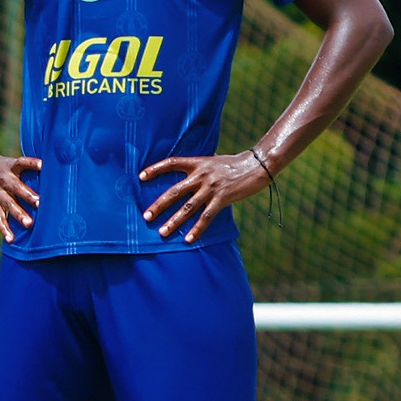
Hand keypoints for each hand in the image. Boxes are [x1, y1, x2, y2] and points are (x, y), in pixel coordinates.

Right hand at [0, 151, 42, 242]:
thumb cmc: (2, 165)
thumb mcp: (13, 162)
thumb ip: (29, 169)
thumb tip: (53, 174)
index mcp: (10, 167)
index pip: (21, 162)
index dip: (31, 163)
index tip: (42, 165)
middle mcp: (3, 179)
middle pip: (15, 187)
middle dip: (27, 195)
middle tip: (39, 203)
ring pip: (7, 203)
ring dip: (18, 214)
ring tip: (29, 224)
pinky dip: (4, 228)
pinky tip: (11, 239)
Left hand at [139, 149, 269, 243]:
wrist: (259, 164)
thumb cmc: (234, 164)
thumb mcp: (212, 162)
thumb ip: (198, 169)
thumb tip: (186, 178)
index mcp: (197, 163)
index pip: (171, 163)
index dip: (155, 169)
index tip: (140, 177)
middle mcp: (201, 175)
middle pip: (174, 192)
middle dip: (159, 205)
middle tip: (145, 217)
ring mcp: (211, 188)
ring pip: (187, 208)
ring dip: (174, 221)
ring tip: (162, 232)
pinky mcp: (222, 199)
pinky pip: (206, 217)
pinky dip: (196, 229)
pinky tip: (188, 239)